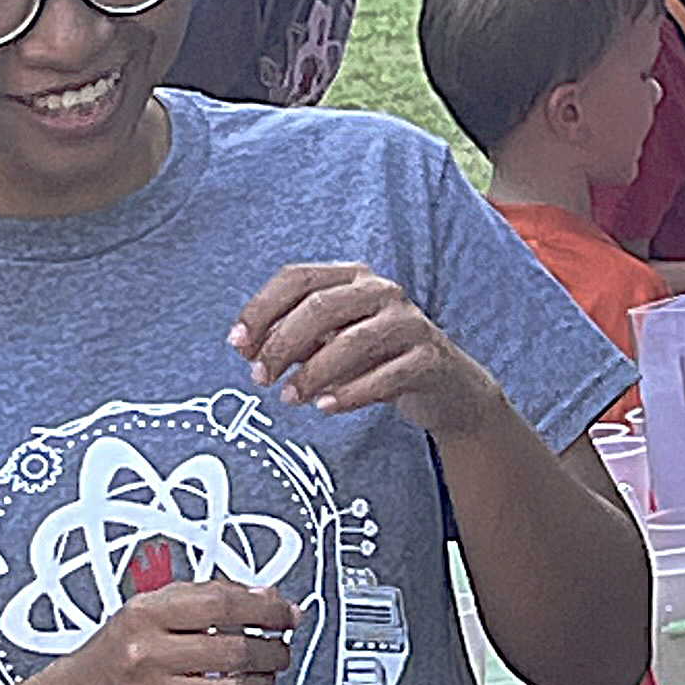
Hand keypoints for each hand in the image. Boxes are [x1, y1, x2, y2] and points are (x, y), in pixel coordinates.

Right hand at [44, 577, 298, 684]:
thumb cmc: (121, 650)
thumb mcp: (151, 607)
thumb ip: (207, 596)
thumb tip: (268, 600)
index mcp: (144, 615)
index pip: (221, 604)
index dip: (266, 609)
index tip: (287, 615)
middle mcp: (145, 655)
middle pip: (234, 650)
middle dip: (272, 650)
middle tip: (279, 650)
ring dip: (264, 683)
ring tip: (264, 676)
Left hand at [229, 263, 504, 439]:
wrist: (446, 388)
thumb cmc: (379, 360)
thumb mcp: (331, 343)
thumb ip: (292, 341)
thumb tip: (246, 348)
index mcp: (353, 277)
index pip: (297, 278)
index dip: (261, 309)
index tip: (237, 344)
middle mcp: (382, 291)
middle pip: (320, 306)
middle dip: (282, 344)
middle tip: (259, 379)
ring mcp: (410, 324)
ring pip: (353, 342)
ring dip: (313, 373)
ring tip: (289, 398)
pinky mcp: (430, 359)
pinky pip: (386, 376)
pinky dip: (351, 393)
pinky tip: (327, 407)